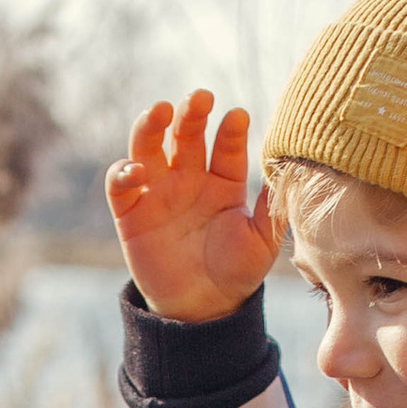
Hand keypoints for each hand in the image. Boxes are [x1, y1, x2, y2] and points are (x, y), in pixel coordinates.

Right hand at [108, 91, 280, 322]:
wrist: (204, 310)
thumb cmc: (237, 273)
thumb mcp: (262, 242)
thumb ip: (271, 209)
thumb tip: (286, 173)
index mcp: (223, 182)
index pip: (226, 146)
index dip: (231, 130)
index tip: (239, 116)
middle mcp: (189, 179)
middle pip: (186, 135)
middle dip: (191, 113)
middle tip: (200, 97)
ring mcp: (158, 193)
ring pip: (148, 146)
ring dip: (151, 125)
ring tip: (160, 110)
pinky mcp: (131, 214)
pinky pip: (120, 186)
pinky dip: (122, 172)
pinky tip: (135, 169)